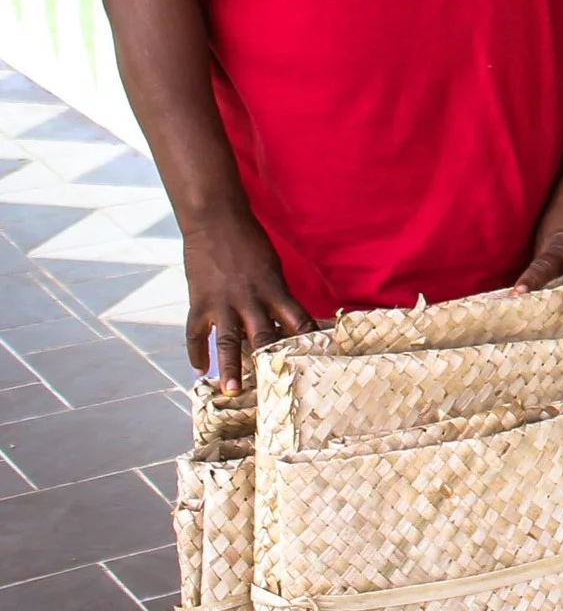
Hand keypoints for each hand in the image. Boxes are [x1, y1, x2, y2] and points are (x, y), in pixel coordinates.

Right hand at [182, 210, 312, 392]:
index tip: (319, 360)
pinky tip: (198, 370)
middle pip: (264, 335)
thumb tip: (288, 324)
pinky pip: (195, 332)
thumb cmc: (251, 243)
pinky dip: (196, 351)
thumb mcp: (272, 268)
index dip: (308, 340)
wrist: (216, 220)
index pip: (297, 319)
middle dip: (270, 361)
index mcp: (274, 289)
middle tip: (275, 387)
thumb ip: (277, 296)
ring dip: (230, 366)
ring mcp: (222, 302)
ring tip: (231, 390)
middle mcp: (251, 299)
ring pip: (228, 340)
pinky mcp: (199, 301)